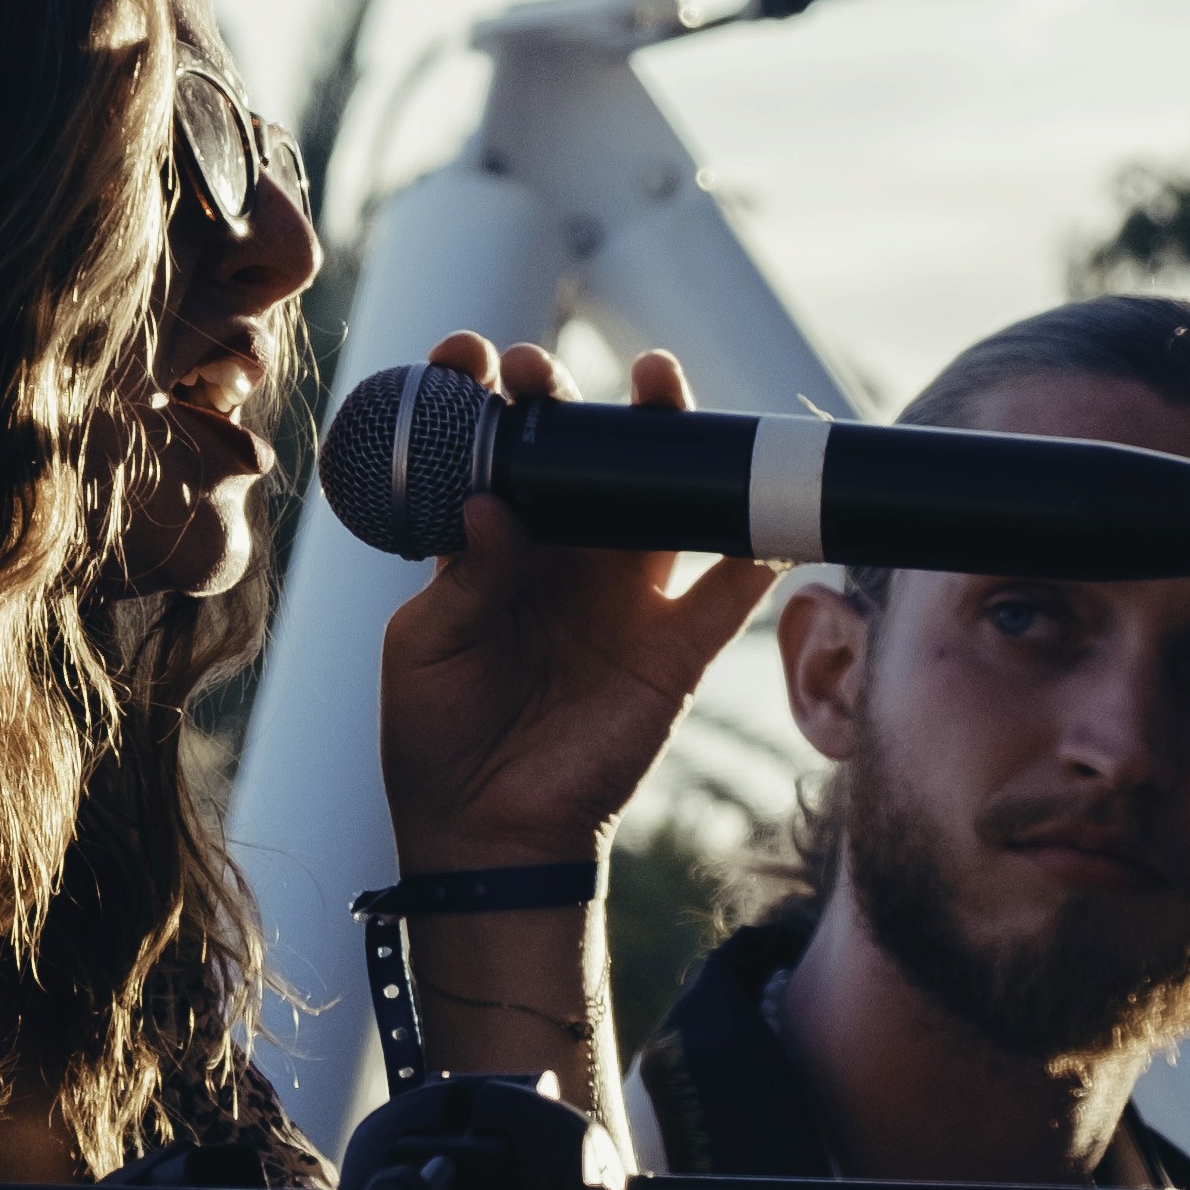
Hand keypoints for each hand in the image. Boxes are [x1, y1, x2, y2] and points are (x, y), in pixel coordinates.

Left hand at [377, 334, 782, 872]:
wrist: (487, 832)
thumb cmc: (438, 733)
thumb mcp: (424, 648)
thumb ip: (462, 580)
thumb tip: (491, 506)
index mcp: (493, 545)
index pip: (491, 452)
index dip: (483, 398)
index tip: (467, 357)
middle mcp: (563, 556)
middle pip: (580, 458)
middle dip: (566, 400)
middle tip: (540, 371)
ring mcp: (624, 597)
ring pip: (658, 499)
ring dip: (666, 438)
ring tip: (657, 380)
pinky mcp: (674, 649)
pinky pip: (727, 594)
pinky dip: (755, 552)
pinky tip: (765, 509)